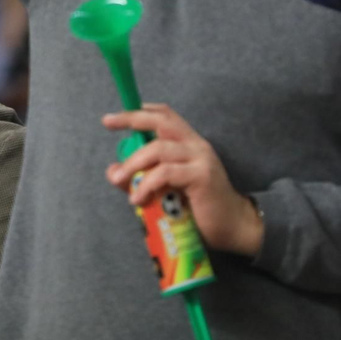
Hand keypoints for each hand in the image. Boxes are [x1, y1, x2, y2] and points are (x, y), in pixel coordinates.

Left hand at [104, 103, 263, 256]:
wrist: (233, 228)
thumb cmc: (200, 208)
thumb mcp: (166, 190)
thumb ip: (140, 178)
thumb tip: (112, 171)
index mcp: (189, 143)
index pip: (166, 116)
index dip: (140, 111)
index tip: (115, 116)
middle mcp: (196, 145)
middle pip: (161, 122)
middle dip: (132, 119)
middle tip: (108, 122)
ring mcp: (200, 159)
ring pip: (158, 149)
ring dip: (133, 164)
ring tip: (119, 181)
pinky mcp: (201, 176)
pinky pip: (166, 173)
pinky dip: (146, 184)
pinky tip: (137, 199)